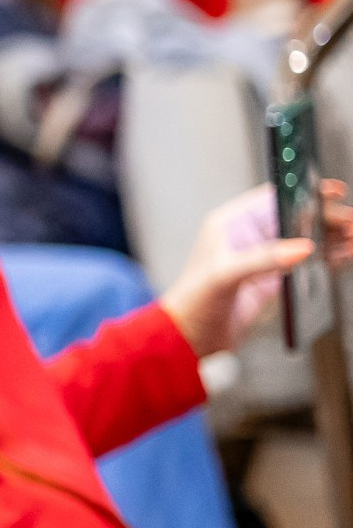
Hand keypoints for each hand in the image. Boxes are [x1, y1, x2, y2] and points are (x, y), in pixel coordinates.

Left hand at [159, 182, 352, 356]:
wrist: (190, 337)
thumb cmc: (192, 301)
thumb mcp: (225, 275)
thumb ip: (263, 260)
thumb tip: (301, 248)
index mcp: (230, 223)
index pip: (273, 197)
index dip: (303, 191)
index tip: (331, 191)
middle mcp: (247, 236)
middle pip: (295, 218)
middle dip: (324, 218)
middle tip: (349, 222)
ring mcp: (261, 258)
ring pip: (303, 239)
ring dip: (328, 238)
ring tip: (351, 239)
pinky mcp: (271, 280)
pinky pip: (304, 263)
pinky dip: (324, 259)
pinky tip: (340, 257)